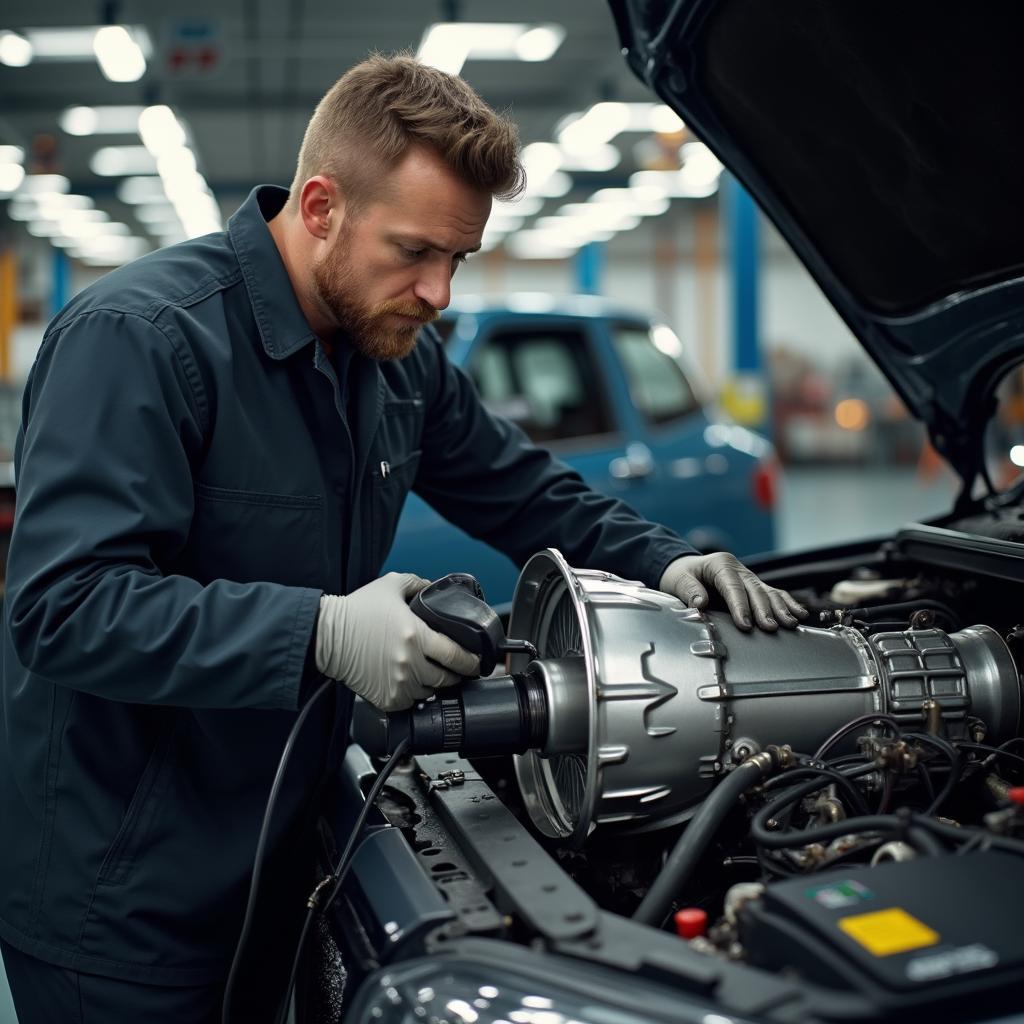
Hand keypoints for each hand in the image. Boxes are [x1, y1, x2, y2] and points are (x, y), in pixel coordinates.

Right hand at [315, 572, 480, 710]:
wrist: (326, 636)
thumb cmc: (356, 611)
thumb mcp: (390, 585)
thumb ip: (418, 583)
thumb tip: (435, 587)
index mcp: (415, 635)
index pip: (456, 655)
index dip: (471, 661)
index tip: (477, 662)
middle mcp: (409, 663)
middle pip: (447, 678)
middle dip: (455, 674)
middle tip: (457, 668)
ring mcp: (398, 684)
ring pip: (430, 692)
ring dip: (433, 684)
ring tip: (430, 672)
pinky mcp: (386, 698)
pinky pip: (411, 702)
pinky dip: (414, 695)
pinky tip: (410, 682)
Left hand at [659, 552, 807, 631]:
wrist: (685, 569)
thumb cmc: (682, 575)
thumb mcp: (678, 580)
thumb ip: (689, 591)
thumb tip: (700, 603)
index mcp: (720, 564)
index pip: (732, 586)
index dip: (740, 606)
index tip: (745, 624)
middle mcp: (738, 569)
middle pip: (754, 589)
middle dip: (763, 610)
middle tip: (770, 627)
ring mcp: (748, 577)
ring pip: (768, 591)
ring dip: (780, 608)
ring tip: (790, 623)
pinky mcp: (754, 586)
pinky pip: (774, 593)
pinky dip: (787, 603)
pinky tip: (799, 614)